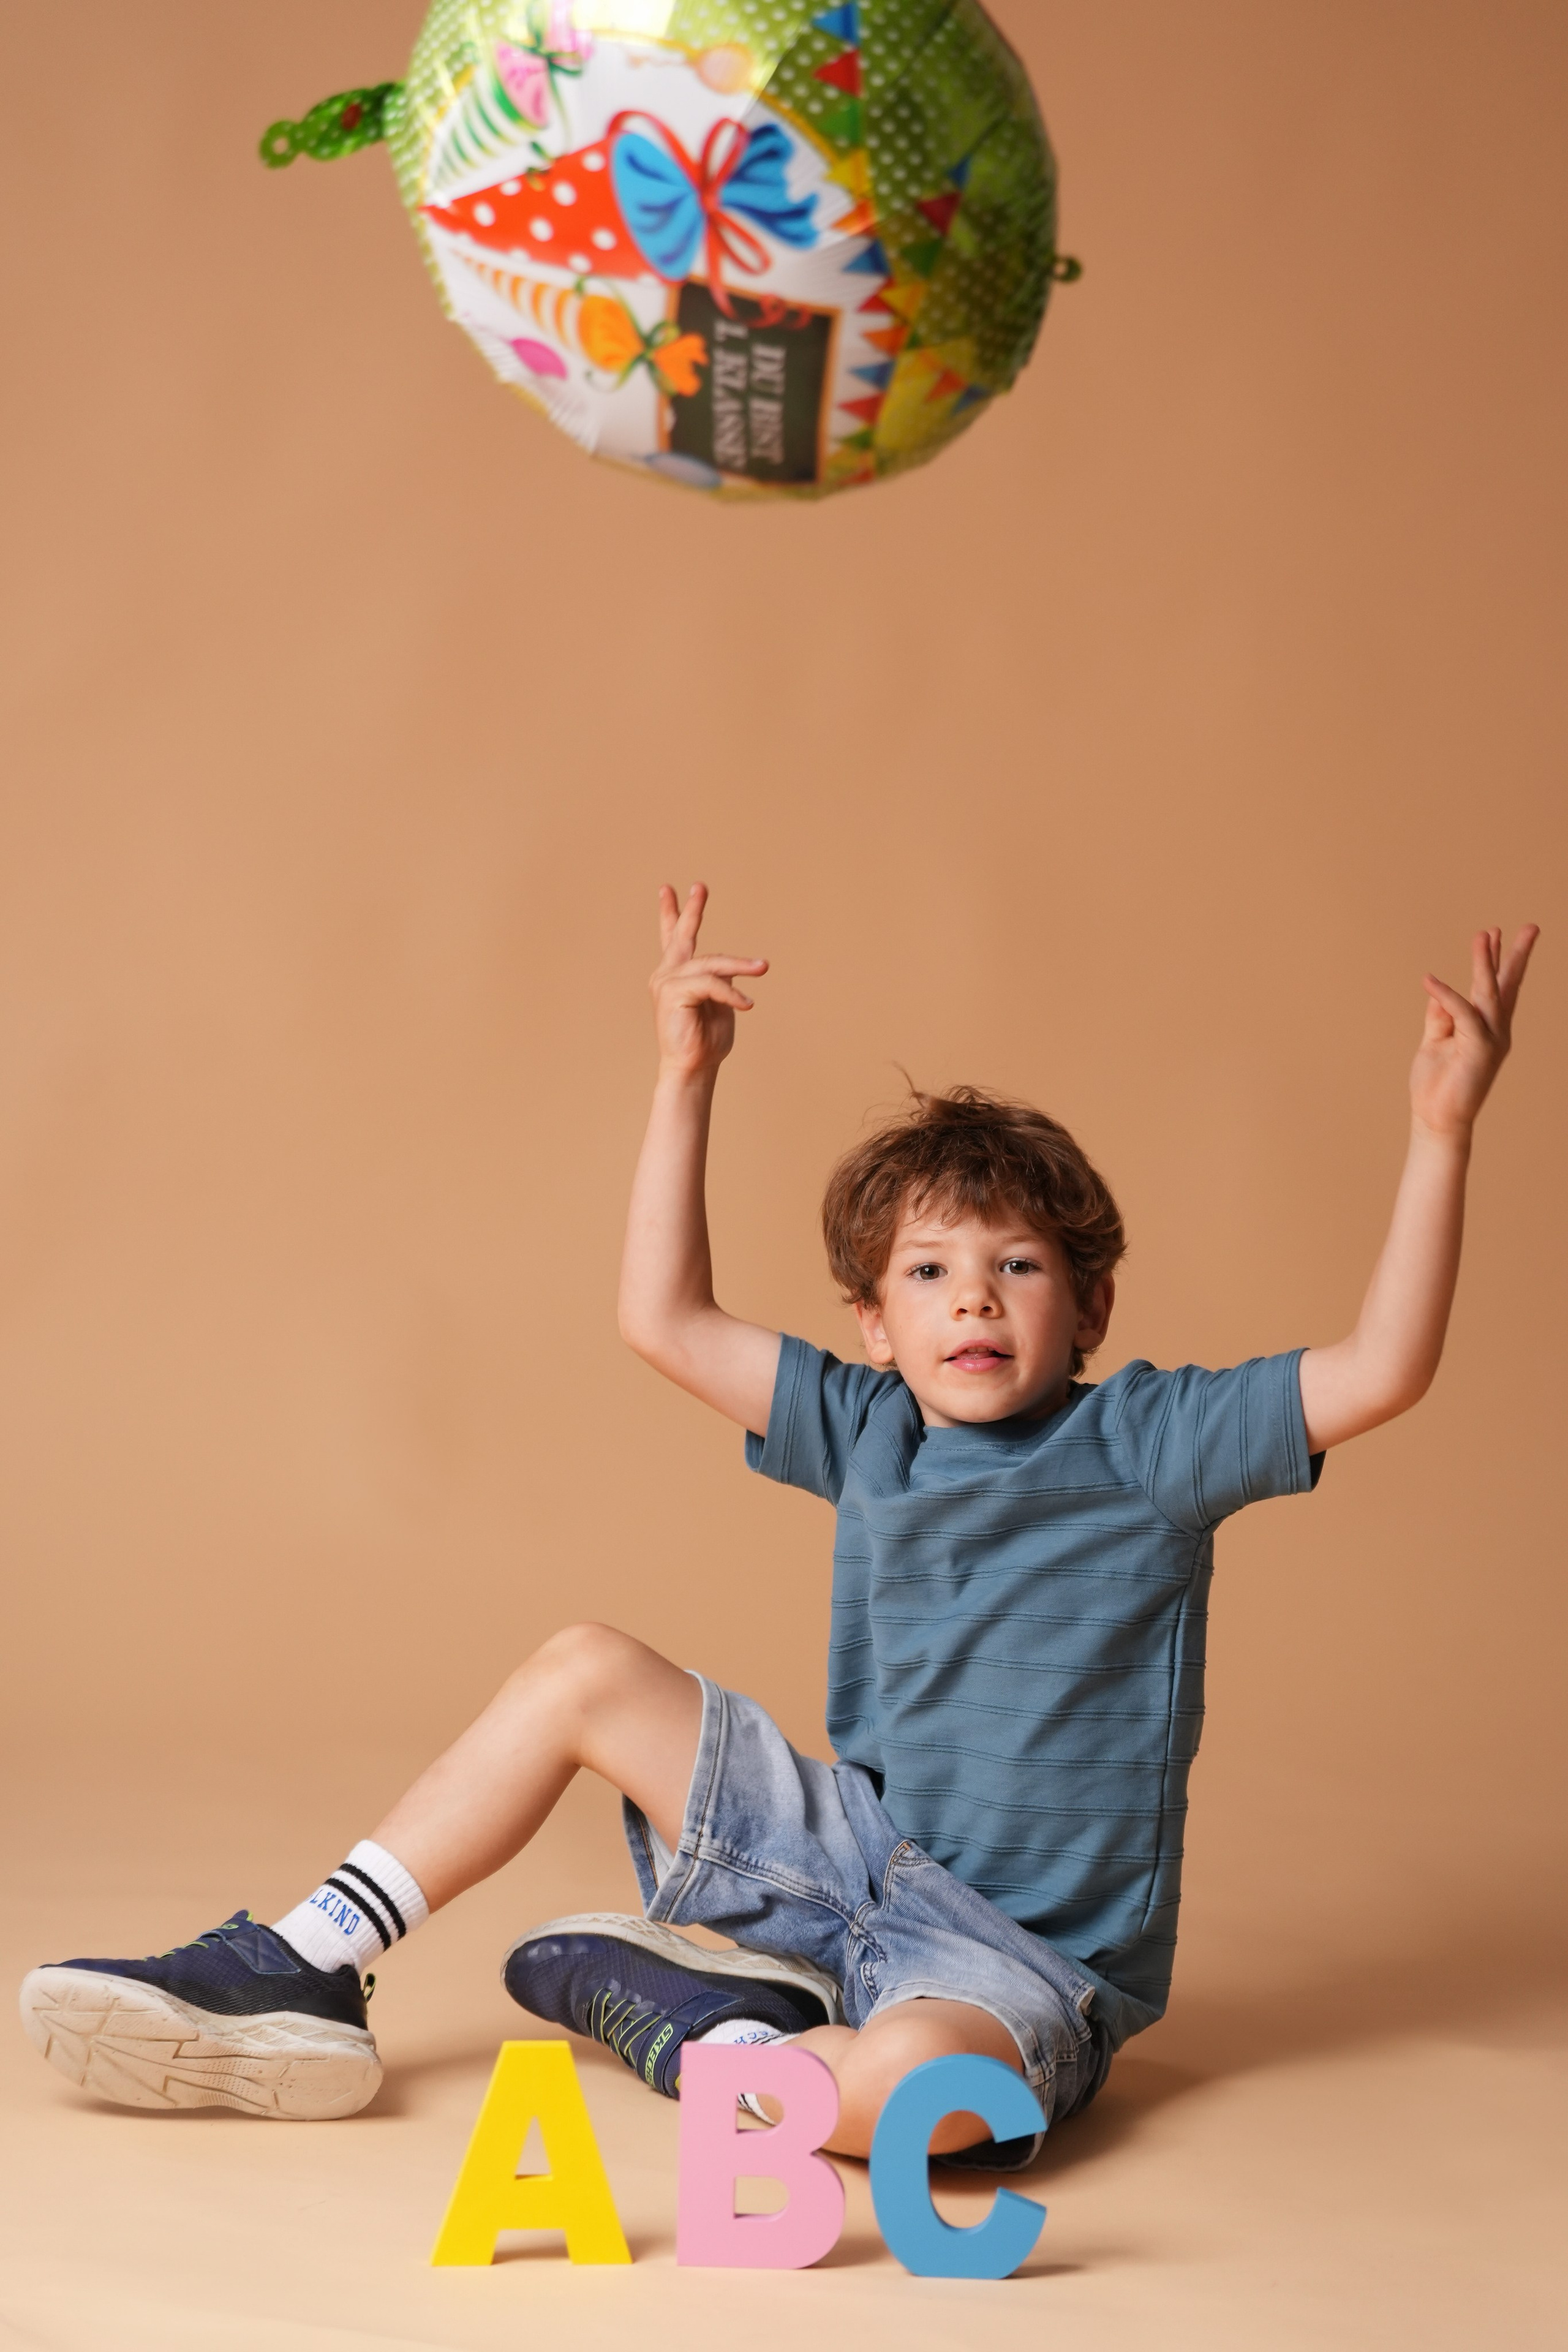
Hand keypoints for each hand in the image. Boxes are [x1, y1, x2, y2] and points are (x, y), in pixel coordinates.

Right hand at [649, 883, 767, 1082]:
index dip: (673, 915)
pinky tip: (746, 1005)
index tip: (670, 890)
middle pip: (681, 936)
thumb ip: (719, 981)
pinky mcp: (671, 992)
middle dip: (691, 910)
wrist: (693, 1067)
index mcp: (678, 976)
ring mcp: (666, 981)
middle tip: (700, 886)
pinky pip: (710, 983)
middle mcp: (668, 974)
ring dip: (740, 966)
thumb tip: (729, 970)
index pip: (675, 940)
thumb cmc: (707, 1041)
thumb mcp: (720, 1003)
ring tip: (762, 968)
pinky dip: (731, 993)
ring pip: (711, 964)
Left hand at [1411, 924, 1538, 1139]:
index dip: (1496, 961)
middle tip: (1531, 926)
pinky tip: (1429, 980)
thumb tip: (1438, 991)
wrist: (1436, 1119)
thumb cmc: (1436, 1084)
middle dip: (1517, 955)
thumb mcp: (1435, 1041)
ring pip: (1489, 992)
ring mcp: (1491, 1039)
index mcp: (1486, 1029)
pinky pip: (1462, 1012)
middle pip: (1508, 986)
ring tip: (1485, 934)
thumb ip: (1440, 1016)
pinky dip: (1445, 995)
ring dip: (1486, 962)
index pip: (1496, 990)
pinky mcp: (1479, 1048)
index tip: (1496, 934)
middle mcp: (1495, 1031)